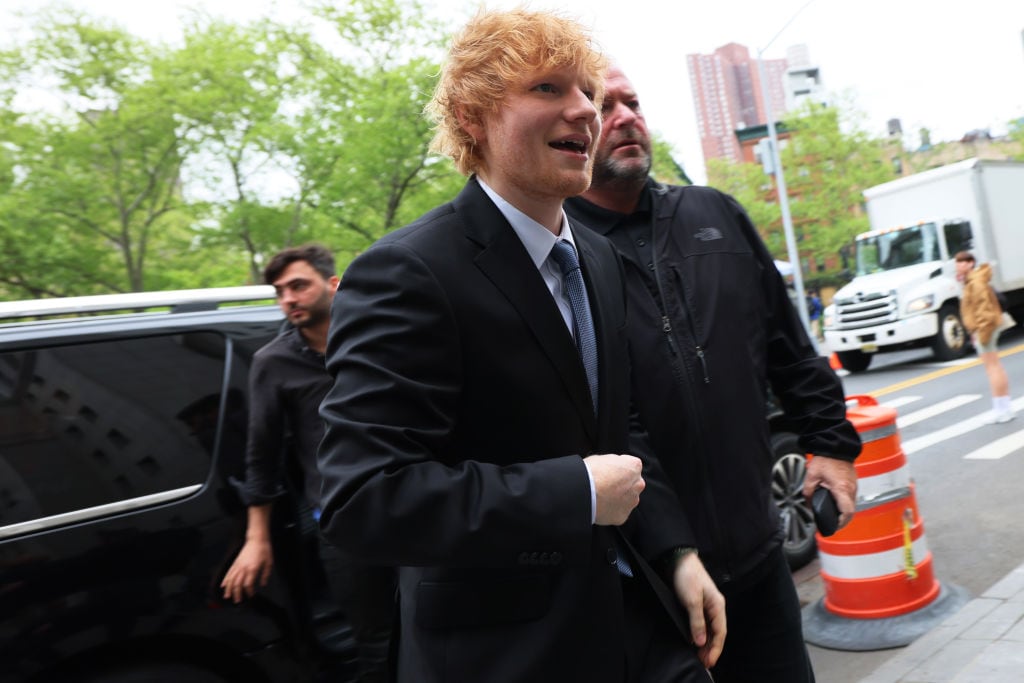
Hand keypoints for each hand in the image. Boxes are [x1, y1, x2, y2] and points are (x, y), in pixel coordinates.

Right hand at [220, 537, 273, 602]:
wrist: (257, 538)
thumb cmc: (264, 549)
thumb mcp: (269, 562)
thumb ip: (265, 574)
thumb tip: (263, 584)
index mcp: (253, 568)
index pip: (248, 584)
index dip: (249, 592)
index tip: (251, 595)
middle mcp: (244, 568)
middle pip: (237, 584)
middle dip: (237, 594)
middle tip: (238, 601)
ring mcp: (238, 565)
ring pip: (231, 579)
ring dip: (228, 589)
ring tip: (227, 596)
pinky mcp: (236, 562)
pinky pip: (229, 572)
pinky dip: (225, 580)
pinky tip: (223, 585)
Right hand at [583, 453, 644, 525]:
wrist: (583, 491)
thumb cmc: (590, 472)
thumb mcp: (602, 457)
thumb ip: (614, 463)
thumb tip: (612, 468)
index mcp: (634, 467)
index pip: (631, 466)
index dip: (618, 469)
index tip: (609, 471)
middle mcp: (638, 485)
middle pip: (632, 484)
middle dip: (622, 485)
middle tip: (605, 485)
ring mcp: (631, 502)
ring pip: (627, 499)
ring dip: (618, 498)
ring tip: (601, 496)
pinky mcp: (623, 516)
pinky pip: (618, 512)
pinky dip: (611, 510)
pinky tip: (600, 506)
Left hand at [671, 552, 725, 668]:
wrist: (678, 559)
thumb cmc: (687, 576)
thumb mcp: (691, 600)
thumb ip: (696, 621)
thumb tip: (700, 641)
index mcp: (718, 606)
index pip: (720, 632)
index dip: (715, 648)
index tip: (709, 661)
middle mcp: (715, 607)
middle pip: (716, 633)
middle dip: (711, 649)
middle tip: (703, 663)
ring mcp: (707, 606)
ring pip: (709, 629)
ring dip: (705, 643)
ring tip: (699, 656)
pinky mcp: (698, 605)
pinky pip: (702, 624)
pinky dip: (700, 634)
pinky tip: (694, 641)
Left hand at [804, 456, 857, 529]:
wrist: (836, 447)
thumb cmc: (826, 459)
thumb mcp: (812, 476)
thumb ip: (808, 492)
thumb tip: (808, 504)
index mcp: (841, 488)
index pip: (847, 512)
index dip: (842, 523)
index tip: (834, 527)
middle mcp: (850, 489)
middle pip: (851, 512)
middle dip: (842, 521)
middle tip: (833, 526)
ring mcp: (854, 486)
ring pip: (852, 506)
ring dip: (845, 514)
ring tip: (835, 519)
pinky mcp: (853, 483)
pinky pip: (851, 499)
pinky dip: (845, 505)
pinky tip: (838, 507)